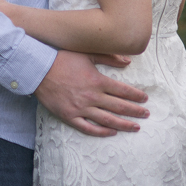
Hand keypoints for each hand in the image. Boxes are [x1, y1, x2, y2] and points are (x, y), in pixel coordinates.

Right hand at [34, 50, 148, 137]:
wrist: (38, 69)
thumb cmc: (62, 59)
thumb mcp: (87, 53)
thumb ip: (109, 57)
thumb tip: (128, 61)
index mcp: (97, 81)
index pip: (123, 91)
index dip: (136, 96)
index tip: (145, 99)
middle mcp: (92, 96)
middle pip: (119, 107)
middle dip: (135, 111)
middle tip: (146, 114)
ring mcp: (81, 108)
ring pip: (107, 120)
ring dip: (124, 124)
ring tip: (136, 127)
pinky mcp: (70, 116)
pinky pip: (88, 128)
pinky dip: (102, 132)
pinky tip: (112, 133)